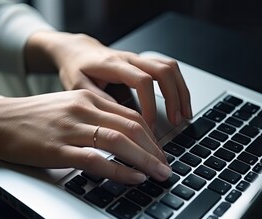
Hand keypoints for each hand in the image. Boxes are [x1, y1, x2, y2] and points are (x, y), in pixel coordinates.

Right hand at [0, 90, 170, 184]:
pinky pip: (96, 159)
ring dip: (144, 159)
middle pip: (131, 128)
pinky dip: (119, 170)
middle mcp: (83, 109)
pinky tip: (133, 177)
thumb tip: (120, 136)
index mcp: (88, 98)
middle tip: (166, 166)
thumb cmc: (33, 116)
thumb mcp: (68, 107)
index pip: (131, 116)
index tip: (160, 151)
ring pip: (119, 141)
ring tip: (159, 173)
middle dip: (155, 149)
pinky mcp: (58, 149)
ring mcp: (71, 129)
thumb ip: (94, 116)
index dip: (152, 136)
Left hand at [25, 32, 191, 130]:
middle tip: (176, 121)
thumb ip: (97, 100)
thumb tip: (119, 119)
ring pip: (170, 67)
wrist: (77, 50)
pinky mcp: (142, 62)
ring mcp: (138, 59)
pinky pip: (168, 68)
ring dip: (181, 91)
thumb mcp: (78, 86)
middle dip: (174, 97)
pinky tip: (180, 102)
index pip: (142, 81)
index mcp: (113, 64)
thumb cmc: (76, 68)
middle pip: (163, 71)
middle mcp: (129, 59)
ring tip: (185, 114)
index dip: (150, 104)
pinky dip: (178, 85)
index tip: (150, 125)